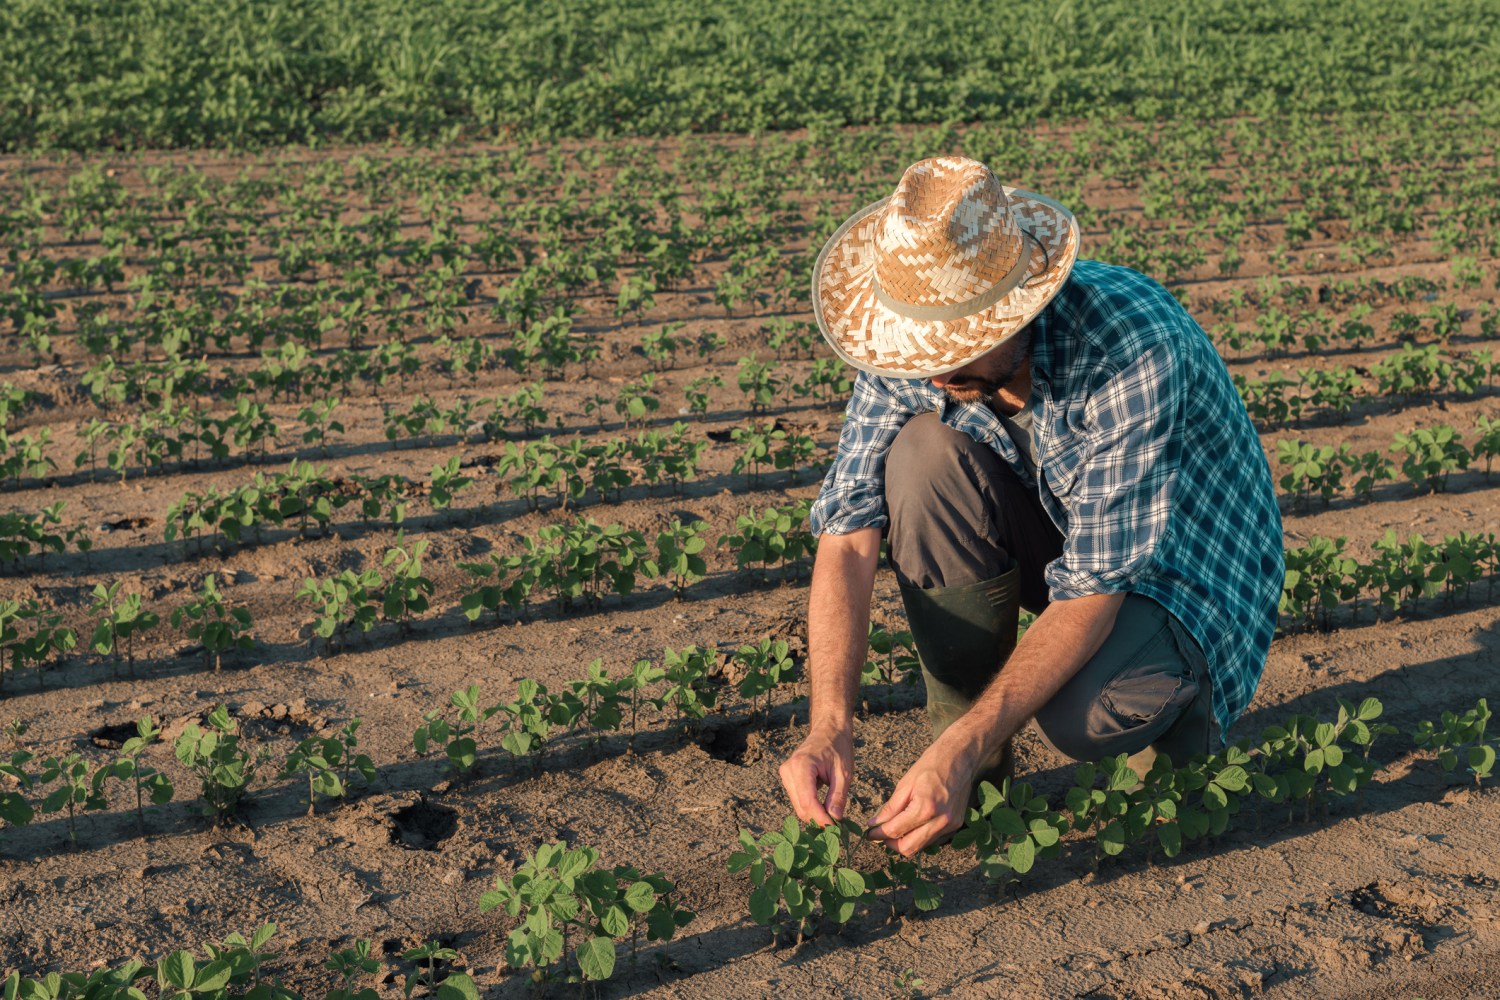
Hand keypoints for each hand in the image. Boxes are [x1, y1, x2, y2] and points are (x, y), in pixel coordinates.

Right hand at [779, 725, 852, 824]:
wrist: (829, 730)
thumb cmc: (838, 747)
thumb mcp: (843, 773)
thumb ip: (838, 796)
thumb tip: (834, 819)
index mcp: (802, 766)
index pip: (807, 801)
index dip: (820, 818)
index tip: (835, 829)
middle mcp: (788, 770)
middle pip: (801, 806)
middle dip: (818, 818)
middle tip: (838, 825)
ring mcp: (785, 774)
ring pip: (798, 806)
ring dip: (815, 813)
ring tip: (833, 814)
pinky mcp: (787, 777)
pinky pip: (798, 799)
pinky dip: (811, 806)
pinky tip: (824, 804)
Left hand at [866, 736, 975, 856]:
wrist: (960, 758)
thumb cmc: (931, 765)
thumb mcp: (906, 783)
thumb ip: (891, 807)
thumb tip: (875, 823)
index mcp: (925, 808)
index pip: (896, 830)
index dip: (879, 834)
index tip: (869, 833)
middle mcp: (940, 821)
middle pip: (909, 847)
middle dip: (891, 845)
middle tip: (880, 836)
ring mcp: (950, 825)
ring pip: (922, 846)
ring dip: (905, 842)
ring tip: (895, 830)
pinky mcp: (956, 825)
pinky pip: (933, 839)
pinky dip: (920, 837)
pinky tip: (913, 825)